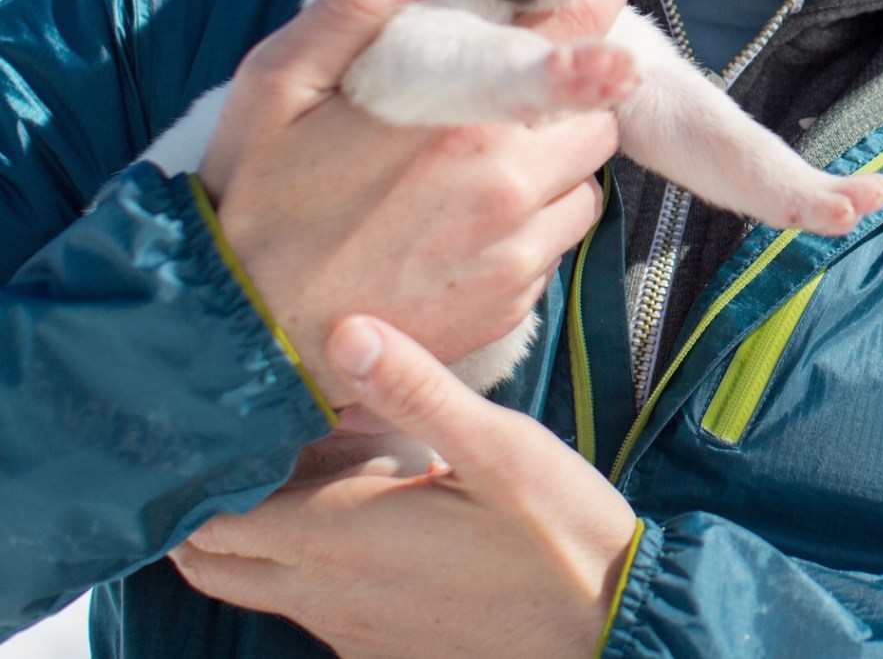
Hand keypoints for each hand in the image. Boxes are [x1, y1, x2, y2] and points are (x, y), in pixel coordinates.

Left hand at [173, 315, 638, 658]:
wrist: (609, 627)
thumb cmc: (560, 535)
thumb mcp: (499, 447)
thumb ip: (416, 389)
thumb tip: (346, 329)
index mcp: (340, 541)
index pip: (214, 521)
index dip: (199, 474)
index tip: (214, 423)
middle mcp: (327, 597)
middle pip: (215, 564)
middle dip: (205, 508)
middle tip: (239, 443)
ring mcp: (351, 631)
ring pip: (261, 586)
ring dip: (259, 533)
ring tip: (306, 467)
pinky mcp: (381, 648)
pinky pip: (310, 606)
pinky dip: (305, 562)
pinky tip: (364, 515)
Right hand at [202, 0, 628, 389]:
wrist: (241, 337)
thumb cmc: (256, 202)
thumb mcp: (281, 84)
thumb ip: (360, 4)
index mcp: (459, 119)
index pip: (571, 46)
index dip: (593, 12)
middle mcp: (504, 184)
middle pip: (596, 118)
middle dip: (569, 102)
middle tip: (515, 102)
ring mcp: (512, 252)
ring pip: (585, 186)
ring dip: (556, 169)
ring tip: (488, 168)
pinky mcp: (509, 306)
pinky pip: (555, 249)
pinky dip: (533, 231)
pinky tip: (471, 227)